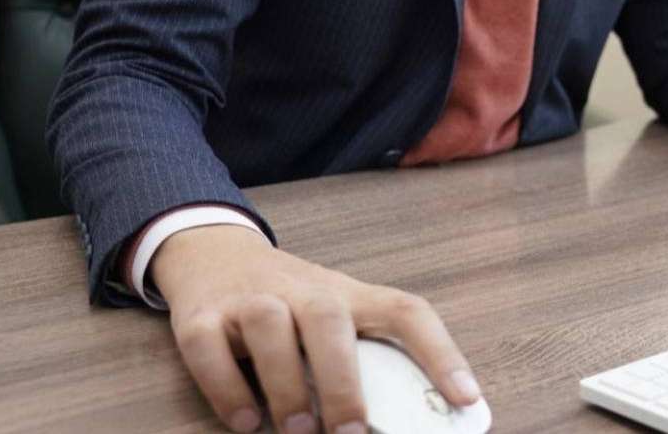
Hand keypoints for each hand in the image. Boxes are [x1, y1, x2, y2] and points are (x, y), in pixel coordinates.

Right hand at [150, 225, 481, 433]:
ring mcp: (251, 298)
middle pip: (328, 319)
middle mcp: (304, 289)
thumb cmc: (291, 303)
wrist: (215, 253)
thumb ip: (362, 360)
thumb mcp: (334, 317)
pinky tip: (246, 422)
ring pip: (269, 326)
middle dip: (342, 381)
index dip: (441, 353)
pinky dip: (226, 387)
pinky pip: (210, 347)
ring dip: (285, 384)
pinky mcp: (201, 316)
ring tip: (299, 431)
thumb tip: (397, 422)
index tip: (466, 398)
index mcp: (350, 294)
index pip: (406, 312)